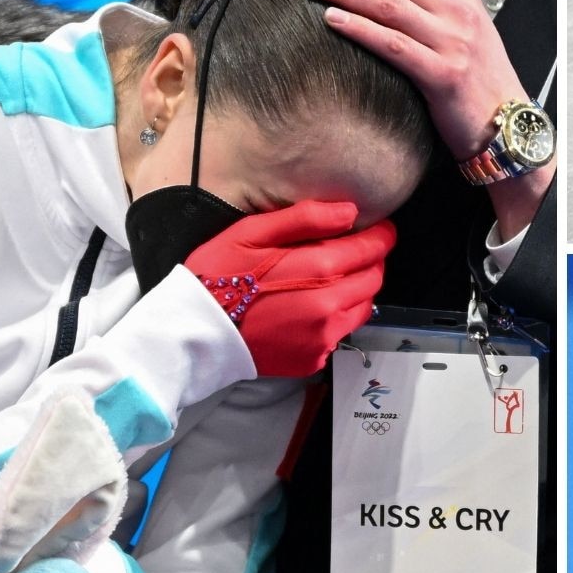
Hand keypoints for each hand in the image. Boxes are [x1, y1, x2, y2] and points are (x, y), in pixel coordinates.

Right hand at [185, 201, 394, 377]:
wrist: (192, 333)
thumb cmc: (217, 275)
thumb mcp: (252, 232)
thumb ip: (305, 218)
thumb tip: (350, 211)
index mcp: (317, 270)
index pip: (371, 249)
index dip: (381, 235)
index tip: (380, 228)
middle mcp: (329, 308)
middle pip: (373, 278)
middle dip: (370, 261)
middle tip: (352, 251)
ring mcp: (324, 338)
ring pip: (363, 307)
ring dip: (356, 290)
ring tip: (330, 278)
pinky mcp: (314, 360)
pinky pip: (341, 333)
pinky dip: (336, 317)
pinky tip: (310, 308)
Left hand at [293, 0, 527, 161]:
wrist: (508, 127)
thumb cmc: (478, 83)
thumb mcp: (463, 32)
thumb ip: (431, 5)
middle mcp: (458, 12)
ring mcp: (453, 42)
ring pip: (388, 2)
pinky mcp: (444, 75)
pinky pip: (393, 44)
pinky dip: (360, 28)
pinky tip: (331, 20)